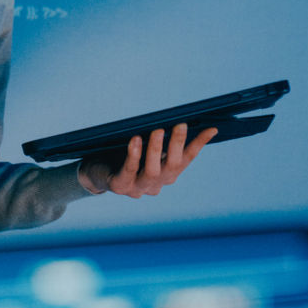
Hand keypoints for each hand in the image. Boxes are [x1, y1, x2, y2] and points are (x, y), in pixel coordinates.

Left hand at [78, 123, 217, 197]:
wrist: (95, 173)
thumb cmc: (121, 155)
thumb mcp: (144, 147)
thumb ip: (159, 139)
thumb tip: (176, 119)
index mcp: (166, 175)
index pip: (186, 159)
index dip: (199, 144)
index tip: (212, 128)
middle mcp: (156, 184)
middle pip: (172, 166)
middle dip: (177, 145)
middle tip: (180, 124)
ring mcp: (138, 188)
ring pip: (153, 171)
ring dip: (156, 150)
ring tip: (158, 131)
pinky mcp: (120, 187)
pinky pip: (129, 170)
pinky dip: (134, 154)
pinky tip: (135, 140)